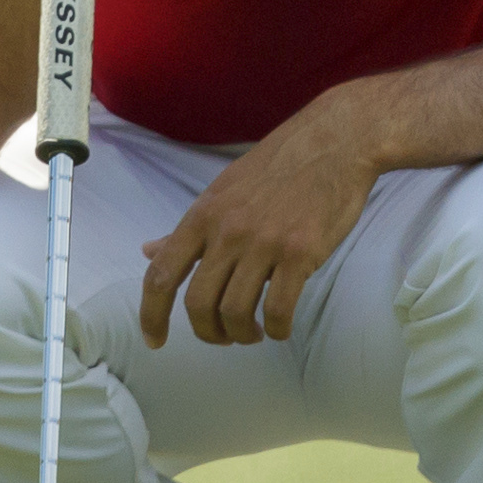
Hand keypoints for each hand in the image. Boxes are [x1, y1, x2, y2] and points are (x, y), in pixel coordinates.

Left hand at [141, 107, 380, 347]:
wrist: (335, 142)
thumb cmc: (278, 168)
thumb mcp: (222, 192)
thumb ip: (188, 230)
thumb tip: (148, 251)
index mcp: (202, 216)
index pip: (161, 275)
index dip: (151, 315)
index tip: (154, 341)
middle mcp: (226, 231)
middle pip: (197, 304)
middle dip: (208, 332)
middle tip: (225, 336)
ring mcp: (263, 242)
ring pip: (235, 312)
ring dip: (242, 334)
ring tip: (254, 331)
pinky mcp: (300, 252)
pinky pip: (278, 309)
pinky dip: (276, 329)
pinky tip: (281, 326)